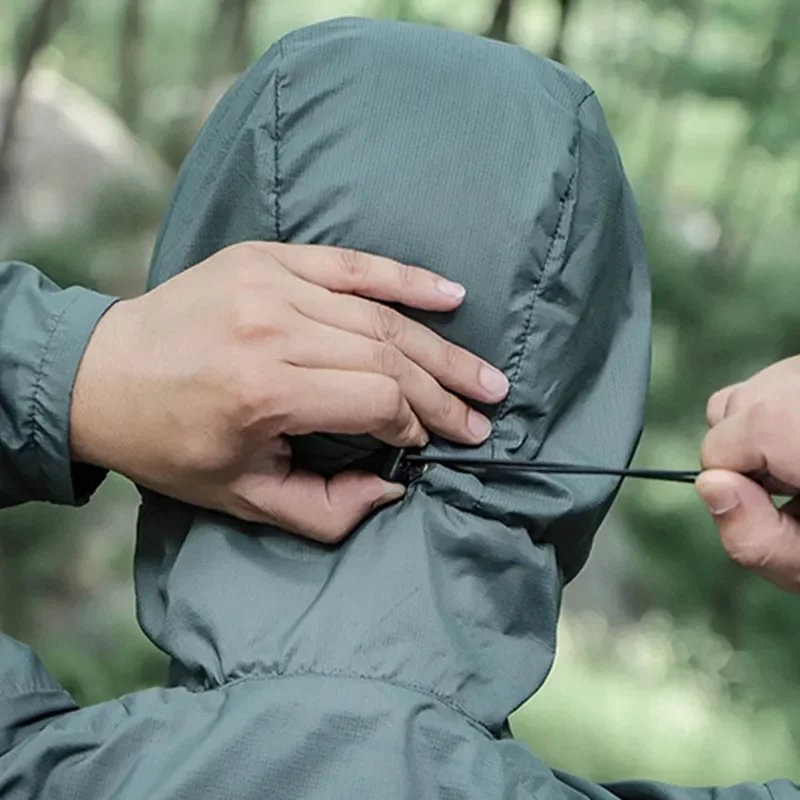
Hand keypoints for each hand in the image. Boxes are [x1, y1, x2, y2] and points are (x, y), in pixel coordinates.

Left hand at [70, 242, 508, 541]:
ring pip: (380, 315)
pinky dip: (404, 278)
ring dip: (440, 348)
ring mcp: (270, 282)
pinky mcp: (266, 257)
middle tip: (487, 412)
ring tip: (484, 375)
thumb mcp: (241, 498)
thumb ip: (326, 510)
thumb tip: (394, 485)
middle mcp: (273, 328)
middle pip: (388, 356)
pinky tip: (450, 294)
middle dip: (445, 391)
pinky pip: (351, 263)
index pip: (376, 400)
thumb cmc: (171, 444)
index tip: (432, 444)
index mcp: (264, 390)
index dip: (417, 426)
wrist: (102, 373)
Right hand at [697, 356, 799, 590]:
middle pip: (725, 410)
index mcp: (792, 427)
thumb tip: (709, 486)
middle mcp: (798, 382)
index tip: (785, 503)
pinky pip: (775, 382)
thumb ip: (756, 540)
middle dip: (748, 454)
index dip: (737, 488)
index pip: (718, 448)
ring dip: (763, 429)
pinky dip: (783, 412)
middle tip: (797, 486)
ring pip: (747, 391)